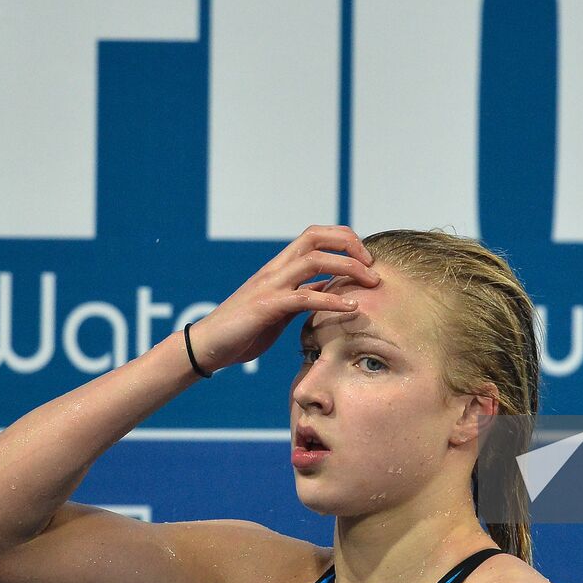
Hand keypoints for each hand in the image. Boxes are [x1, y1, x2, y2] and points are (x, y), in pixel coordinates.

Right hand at [187, 225, 378, 372]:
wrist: (208, 346)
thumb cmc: (244, 330)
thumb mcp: (279, 308)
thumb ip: (301, 295)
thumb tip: (329, 290)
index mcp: (279, 267)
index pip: (314, 236)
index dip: (342, 239)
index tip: (364, 258)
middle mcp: (275, 269)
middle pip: (316, 237)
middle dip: (349, 244)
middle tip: (373, 265)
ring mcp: (270, 285)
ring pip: (314, 260)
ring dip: (349, 267)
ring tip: (372, 282)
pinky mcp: (267, 306)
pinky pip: (305, 296)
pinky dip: (333, 299)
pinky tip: (352, 308)